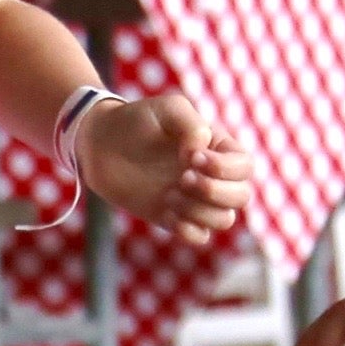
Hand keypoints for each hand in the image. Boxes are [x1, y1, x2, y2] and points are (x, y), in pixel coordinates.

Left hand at [77, 93, 251, 241]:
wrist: (100, 144)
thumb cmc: (137, 121)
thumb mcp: (167, 108)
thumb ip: (192, 124)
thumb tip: (201, 153)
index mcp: (217, 148)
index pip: (244, 166)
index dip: (224, 167)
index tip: (190, 156)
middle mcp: (211, 176)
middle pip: (241, 197)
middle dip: (214, 191)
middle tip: (181, 178)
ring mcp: (194, 199)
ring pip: (223, 219)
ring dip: (199, 210)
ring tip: (169, 194)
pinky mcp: (174, 218)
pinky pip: (200, 236)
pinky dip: (188, 229)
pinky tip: (166, 211)